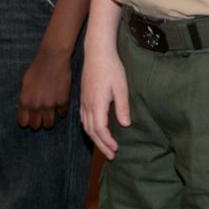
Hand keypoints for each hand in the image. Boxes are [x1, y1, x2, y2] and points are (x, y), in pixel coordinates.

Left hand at [17, 45, 73, 129]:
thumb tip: (25, 107)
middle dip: (37, 121)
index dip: (26, 120)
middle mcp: (36, 106)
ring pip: (49, 124)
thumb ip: (25, 97)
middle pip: (36, 125)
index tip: (29, 117)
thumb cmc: (37, 67)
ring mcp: (50, 104)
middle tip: (40, 115)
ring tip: (50, 112)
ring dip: (49, 120)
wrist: (53, 57)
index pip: (23, 122)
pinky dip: (60, 111)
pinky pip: (62, 114)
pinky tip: (59, 104)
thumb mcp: (25, 82)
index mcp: (25, 101)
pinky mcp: (63, 101)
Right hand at [80, 43, 130, 157]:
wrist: (97, 52)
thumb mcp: (121, 87)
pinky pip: (84, 119)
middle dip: (101, 145)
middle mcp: (87, 105)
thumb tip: (125, 125)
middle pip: (92, 132)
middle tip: (111, 156)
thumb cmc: (111, 68)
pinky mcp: (83, 98)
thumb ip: (122, 107)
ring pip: (86, 126)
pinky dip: (89, 129)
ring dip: (95, 139)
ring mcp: (83, 102)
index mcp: (96, 104)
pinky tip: (95, 132)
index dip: (107, 141)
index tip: (116, 150)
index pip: (100, 130)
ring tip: (104, 147)